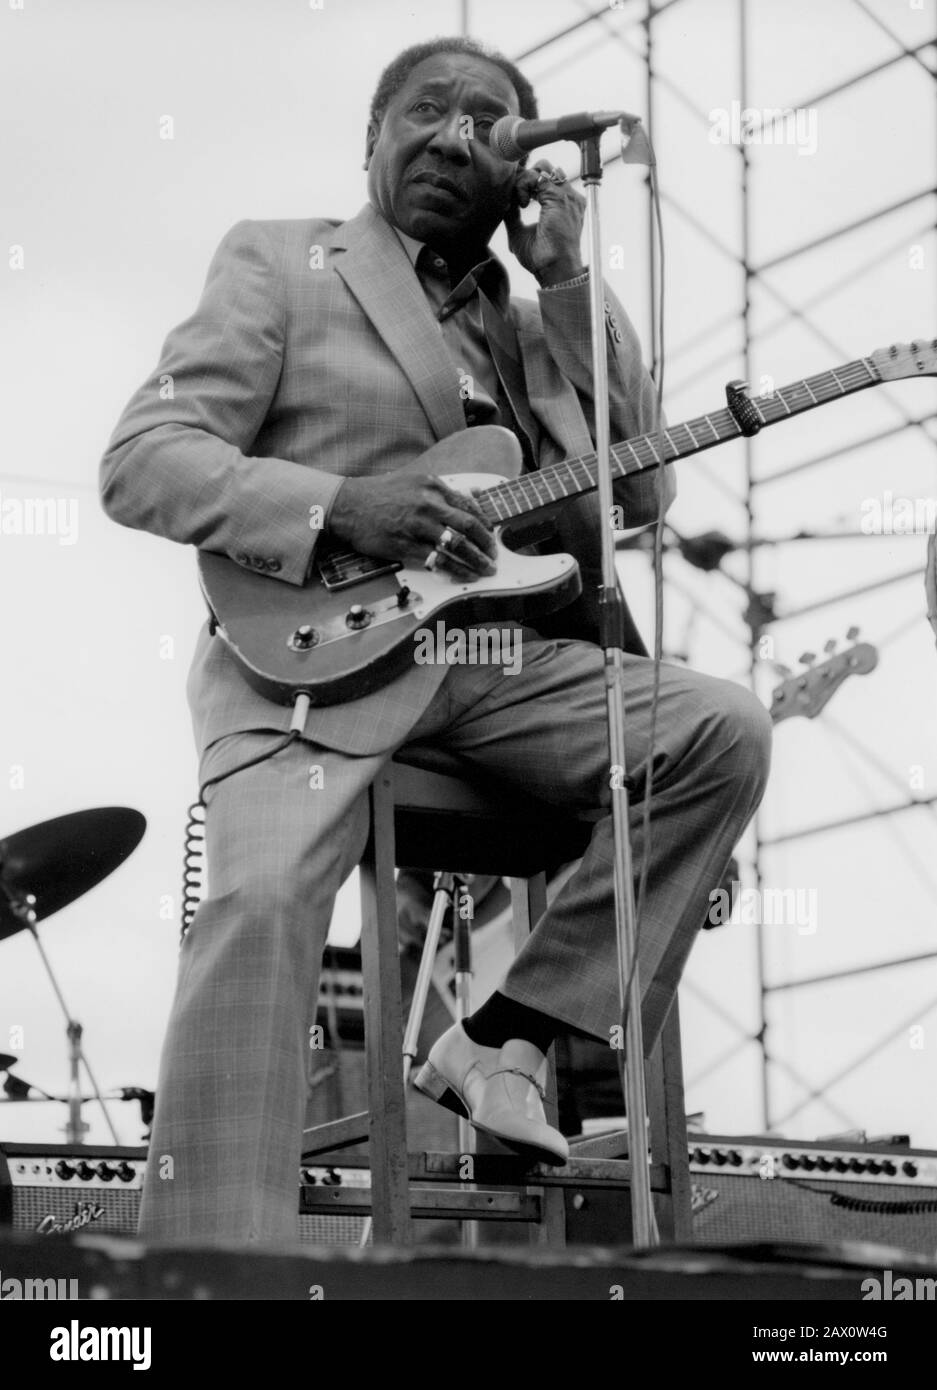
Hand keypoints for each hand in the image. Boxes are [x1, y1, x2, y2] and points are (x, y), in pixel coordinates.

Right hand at [328, 473, 496, 580]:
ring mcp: (417, 525)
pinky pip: (437, 561)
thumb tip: (472, 499)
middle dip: (487, 545)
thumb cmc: (381, 494)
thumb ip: (442, 492)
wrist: (348, 506)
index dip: (486, 525)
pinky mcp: (405, 545)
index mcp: (433, 486)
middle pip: (468, 527)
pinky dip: (454, 570)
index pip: (469, 507)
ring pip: (456, 546)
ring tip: (485, 570)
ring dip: (476, 560)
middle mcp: (428, 504)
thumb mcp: (414, 482)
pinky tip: (464, 576)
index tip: (492, 536)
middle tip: (494, 556)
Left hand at [504, 159, 586, 286]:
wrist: (555, 270)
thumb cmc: (542, 259)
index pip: (545, 179)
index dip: (527, 183)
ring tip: (520, 204)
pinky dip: (524, 185)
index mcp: (563, 205)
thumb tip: (503, 201)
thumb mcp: (520, 233)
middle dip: (526, 177)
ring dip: (525, 181)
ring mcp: (566, 196)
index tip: (517, 200)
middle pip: (545, 169)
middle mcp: (568, 198)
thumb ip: (512, 215)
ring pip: (541, 169)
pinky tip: (522, 204)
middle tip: (517, 200)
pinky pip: (537, 177)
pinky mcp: (560, 197)